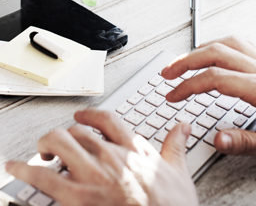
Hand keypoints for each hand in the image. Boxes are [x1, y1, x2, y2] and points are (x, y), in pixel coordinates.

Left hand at [6, 109, 197, 205]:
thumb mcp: (179, 173)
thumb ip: (176, 145)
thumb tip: (184, 126)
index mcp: (133, 148)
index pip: (107, 119)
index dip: (90, 114)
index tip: (82, 115)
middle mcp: (110, 156)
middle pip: (77, 130)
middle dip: (64, 133)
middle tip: (58, 142)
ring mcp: (92, 176)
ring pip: (60, 144)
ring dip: (45, 145)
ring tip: (40, 152)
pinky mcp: (77, 199)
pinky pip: (44, 178)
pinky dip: (25, 171)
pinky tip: (15, 169)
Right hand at [162, 35, 255, 159]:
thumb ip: (246, 142)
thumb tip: (216, 139)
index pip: (215, 78)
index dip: (189, 86)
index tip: (173, 96)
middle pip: (216, 53)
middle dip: (186, 61)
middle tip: (167, 73)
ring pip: (227, 43)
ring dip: (200, 49)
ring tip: (183, 61)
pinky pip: (240, 43)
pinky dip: (219, 44)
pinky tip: (211, 53)